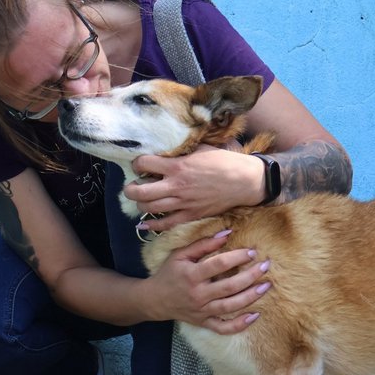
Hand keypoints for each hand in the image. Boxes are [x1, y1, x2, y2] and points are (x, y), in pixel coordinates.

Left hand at [124, 145, 265, 230]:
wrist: (244, 181)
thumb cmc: (224, 162)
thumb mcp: (200, 149)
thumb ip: (181, 151)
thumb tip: (166, 150)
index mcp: (177, 166)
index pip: (144, 164)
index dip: (137, 163)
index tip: (139, 164)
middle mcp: (176, 186)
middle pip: (140, 191)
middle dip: (130, 189)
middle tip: (132, 186)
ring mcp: (183, 203)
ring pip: (150, 208)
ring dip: (140, 204)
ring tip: (141, 199)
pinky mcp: (191, 215)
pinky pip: (166, 224)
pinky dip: (153, 225)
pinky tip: (145, 223)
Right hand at [143, 230, 270, 334]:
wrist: (154, 300)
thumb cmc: (169, 273)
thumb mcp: (180, 254)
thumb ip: (203, 244)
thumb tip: (226, 234)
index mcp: (192, 275)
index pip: (219, 264)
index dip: (238, 257)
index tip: (252, 251)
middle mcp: (198, 294)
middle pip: (229, 286)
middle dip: (251, 276)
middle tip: (266, 266)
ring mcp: (202, 311)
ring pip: (230, 306)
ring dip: (251, 297)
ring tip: (266, 286)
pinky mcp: (204, 322)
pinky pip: (223, 328)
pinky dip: (240, 325)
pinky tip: (255, 316)